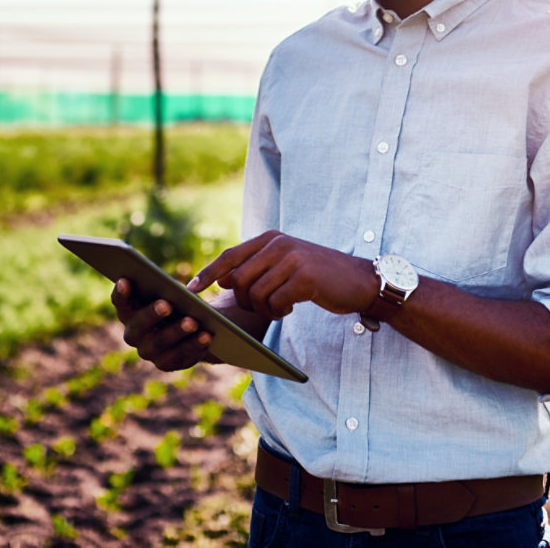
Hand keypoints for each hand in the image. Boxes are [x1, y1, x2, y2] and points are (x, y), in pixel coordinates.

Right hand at [111, 278, 211, 371]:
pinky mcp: (167, 364)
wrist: (194, 328)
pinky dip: (194, 345)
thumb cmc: (178, 302)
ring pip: (160, 342)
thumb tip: (181, 285)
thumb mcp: (171, 292)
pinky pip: (180, 356)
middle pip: (138, 325)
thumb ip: (167, 288)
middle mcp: (134, 335)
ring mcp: (149, 352)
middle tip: (166, 304)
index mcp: (130, 313)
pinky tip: (206, 335)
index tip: (125, 280)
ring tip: (193, 322)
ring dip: (177, 331)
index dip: (120, 293)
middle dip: (152, 314)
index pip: (121, 303)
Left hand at [191, 230, 376, 319]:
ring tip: (281, 307)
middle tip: (265, 306)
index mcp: (271, 238)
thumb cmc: (319, 276)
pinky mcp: (304, 278)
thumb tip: (223, 280)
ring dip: (265, 309)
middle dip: (245, 301)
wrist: (359, 281)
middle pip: (239, 280)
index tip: (190, 289)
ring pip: (255, 294)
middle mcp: (279, 244)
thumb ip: (257, 267)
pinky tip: (292, 308)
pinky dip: (279, 311)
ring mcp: (292, 259)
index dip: (208, 273)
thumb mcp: (285, 265)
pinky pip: (275, 303)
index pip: (230, 256)